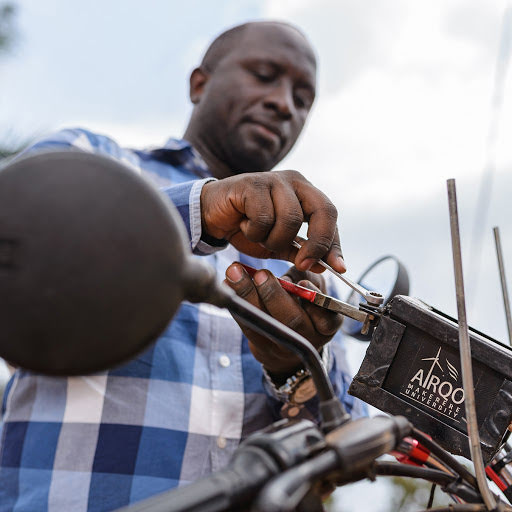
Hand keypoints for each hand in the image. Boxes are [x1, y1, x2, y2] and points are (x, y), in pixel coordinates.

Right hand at [201, 170, 345, 272]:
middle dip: (316, 243)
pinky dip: (255, 231)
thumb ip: (301, 252)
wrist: (211, 216)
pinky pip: (264, 217)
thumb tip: (327, 266)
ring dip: (274, 239)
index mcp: (304, 192)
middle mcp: (293, 181)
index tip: (338, 268)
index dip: (334, 243)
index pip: (330, 215)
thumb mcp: (278, 244)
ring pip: (290, 219)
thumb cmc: (247, 227)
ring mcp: (273, 179)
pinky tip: (244, 225)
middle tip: (302, 263)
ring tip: (259, 236)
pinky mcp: (252, 184)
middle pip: (322, 210)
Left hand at [225, 263, 341, 374]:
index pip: (326, 317)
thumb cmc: (306, 302)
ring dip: (248, 296)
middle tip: (261, 273)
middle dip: (275, 295)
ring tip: (235, 272)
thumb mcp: (315, 287)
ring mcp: (283, 347)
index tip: (300, 283)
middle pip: (292, 321)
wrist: (292, 339)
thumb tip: (296, 271)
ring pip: (266, 324)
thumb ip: (309, 276)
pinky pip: (248, 326)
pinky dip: (236, 304)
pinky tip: (227, 284)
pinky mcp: (261, 347)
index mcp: (328, 325)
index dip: (313, 300)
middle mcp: (308, 340)